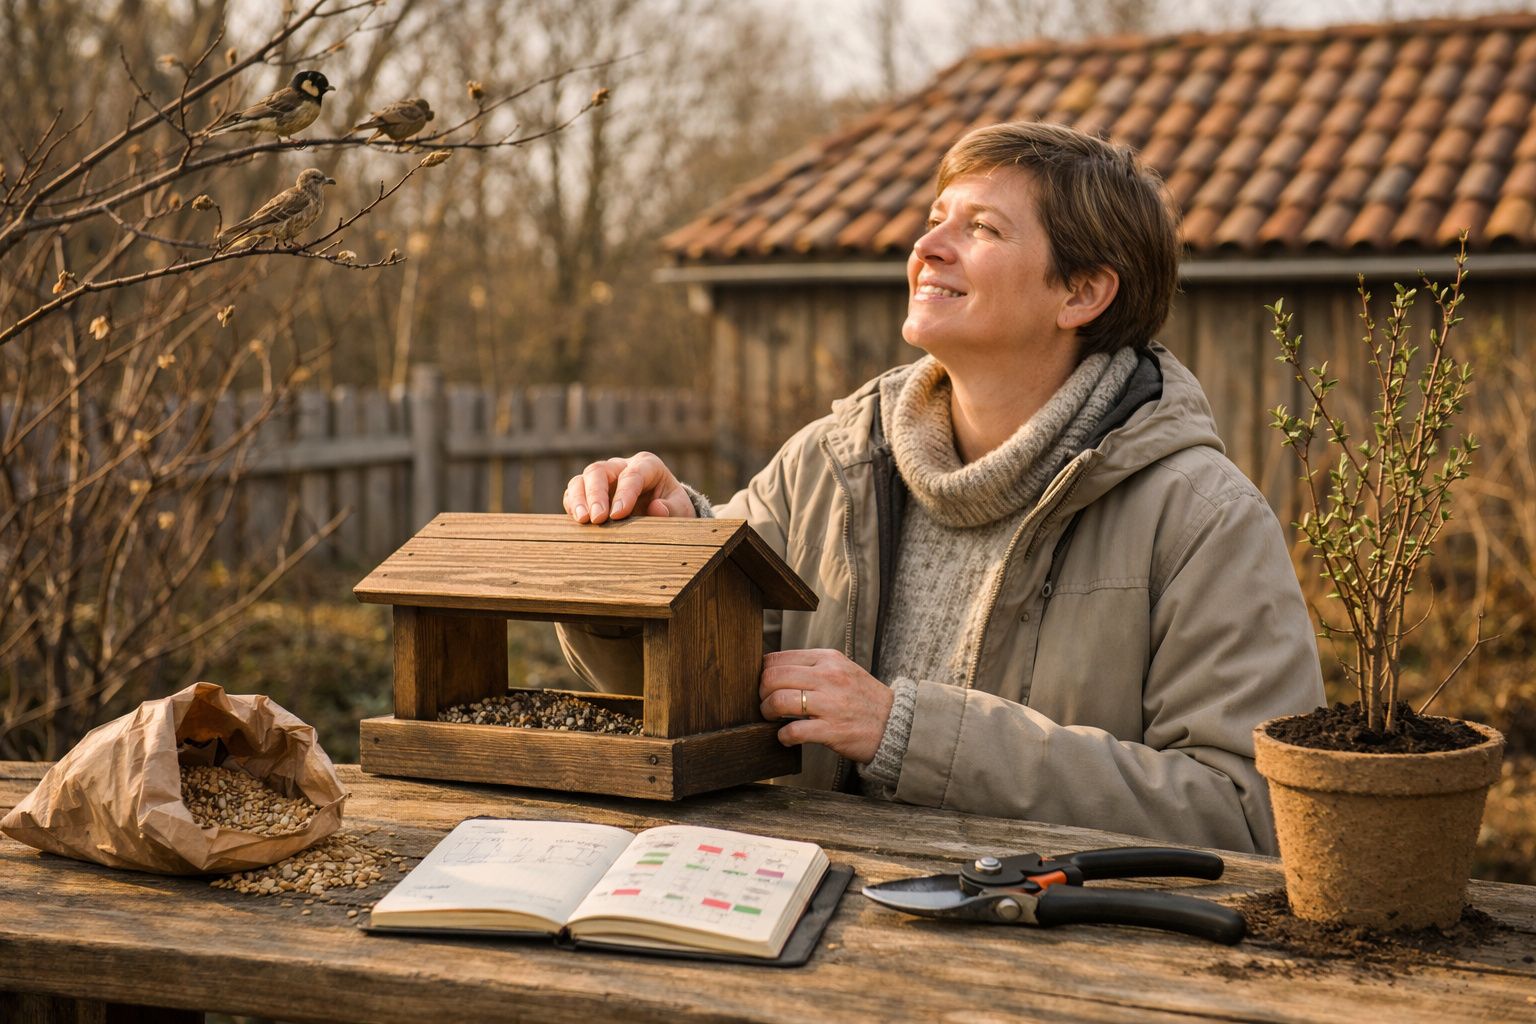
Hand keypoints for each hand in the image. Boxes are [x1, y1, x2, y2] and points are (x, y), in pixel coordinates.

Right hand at [562, 451, 695, 522]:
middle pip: (600, 471)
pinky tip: (577, 520)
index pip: (633, 474)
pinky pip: (574, 492)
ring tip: (583, 520)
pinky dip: (572, 504)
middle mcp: (621, 467)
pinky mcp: (589, 491)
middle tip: (598, 518)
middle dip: (596, 494)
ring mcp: (603, 478)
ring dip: (579, 499)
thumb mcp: (681, 508)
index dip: (625, 493)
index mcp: (647, 465)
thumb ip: (672, 509)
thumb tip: (657, 508)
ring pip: (583, 479)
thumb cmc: (672, 507)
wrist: (662, 509)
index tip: (618, 514)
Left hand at [759, 649, 893, 763]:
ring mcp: (831, 704)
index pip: (777, 658)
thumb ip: (812, 667)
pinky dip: (783, 736)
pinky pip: (794, 730)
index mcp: (827, 659)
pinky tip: (786, 737)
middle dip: (760, 693)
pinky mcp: (832, 730)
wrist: (894, 723)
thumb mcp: (841, 670)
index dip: (762, 673)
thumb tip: (773, 671)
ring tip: (772, 718)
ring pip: (779, 701)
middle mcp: (828, 677)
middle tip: (764, 703)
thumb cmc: (862, 698)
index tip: (762, 685)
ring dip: (767, 712)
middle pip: (773, 678)